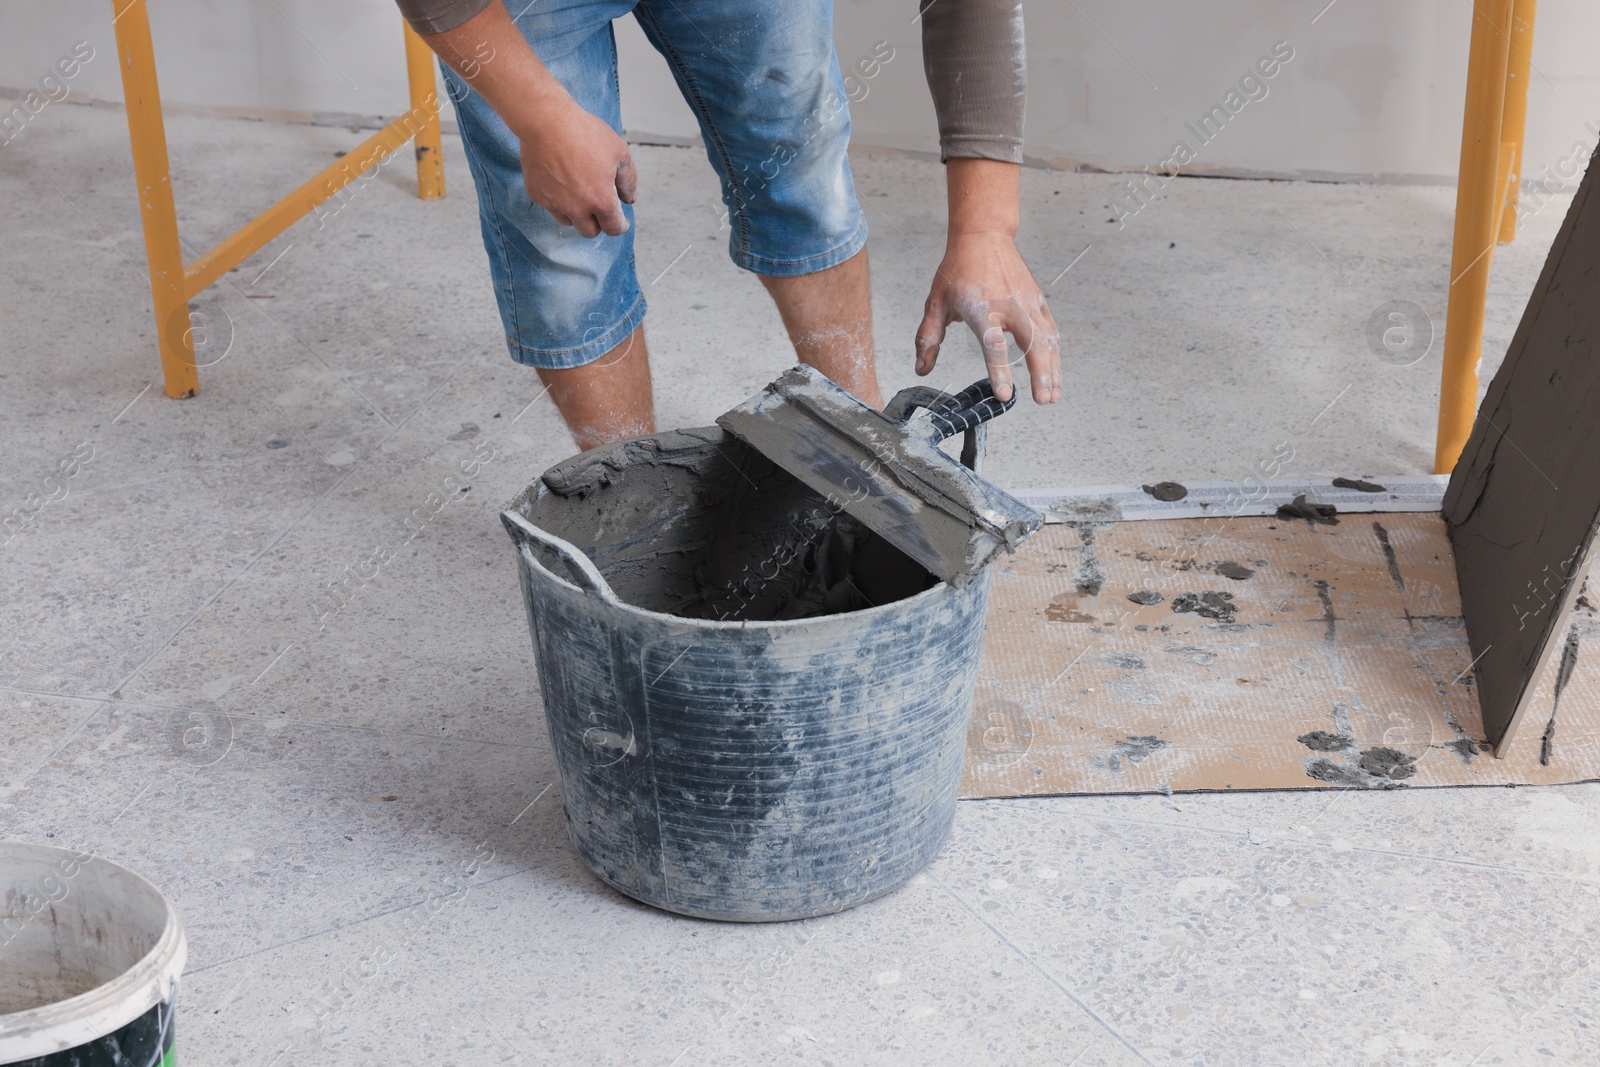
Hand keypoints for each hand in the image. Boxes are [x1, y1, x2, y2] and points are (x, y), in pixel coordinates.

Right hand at [513, 100, 636, 237]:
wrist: (546, 121)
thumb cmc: (585, 132)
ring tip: (579, 192)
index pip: (613, 228)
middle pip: (590, 232)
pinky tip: (561, 181)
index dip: (620, 226)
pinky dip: (558, 199)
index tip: (620, 222)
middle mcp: (577, 208)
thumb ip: (628, 180)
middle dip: (598, 223)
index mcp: (600, 200)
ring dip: (577, 214)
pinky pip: (550, 205)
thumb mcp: (619, 151)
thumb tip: (629, 199)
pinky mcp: (537, 195)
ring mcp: (554, 203)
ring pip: (569, 221)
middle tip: (599, 208)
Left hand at [914, 231, 1060, 403]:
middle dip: (1040, 374)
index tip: (1005, 395)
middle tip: (1042, 401)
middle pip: (1032, 344)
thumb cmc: (958, 269)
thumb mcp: (936, 302)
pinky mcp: (1037, 301)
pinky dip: (1055, 353)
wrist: (983, 235)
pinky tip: (1055, 373)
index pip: (993, 345)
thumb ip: (928, 338)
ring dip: (1052, 369)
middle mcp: (1009, 307)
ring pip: (1047, 340)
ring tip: (1053, 396)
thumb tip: (921, 369)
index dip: (1000, 372)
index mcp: (982, 309)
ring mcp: (1027, 303)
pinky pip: (1051, 330)